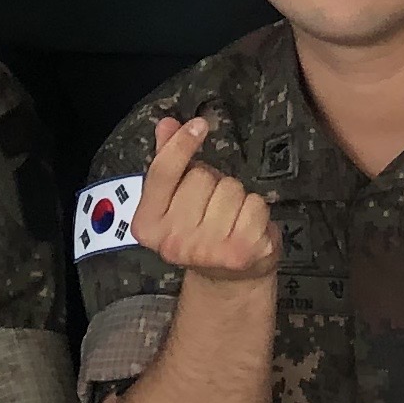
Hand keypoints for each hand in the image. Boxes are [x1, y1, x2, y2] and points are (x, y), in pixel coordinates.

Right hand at [132, 115, 277, 281]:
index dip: (181, 144)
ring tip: (228, 218)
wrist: (227, 278)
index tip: (199, 125)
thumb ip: (169, 159)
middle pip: (201, 176)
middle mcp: (172, 242)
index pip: (162, 172)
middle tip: (210, 205)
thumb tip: (167, 124)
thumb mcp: (177, 196)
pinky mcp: (239, 252)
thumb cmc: (200, 228)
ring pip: (230, 188)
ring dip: (235, 196)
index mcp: (147, 225)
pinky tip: (246, 227)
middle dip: (211, 182)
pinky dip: (256, 210)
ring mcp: (206, 249)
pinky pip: (255, 204)